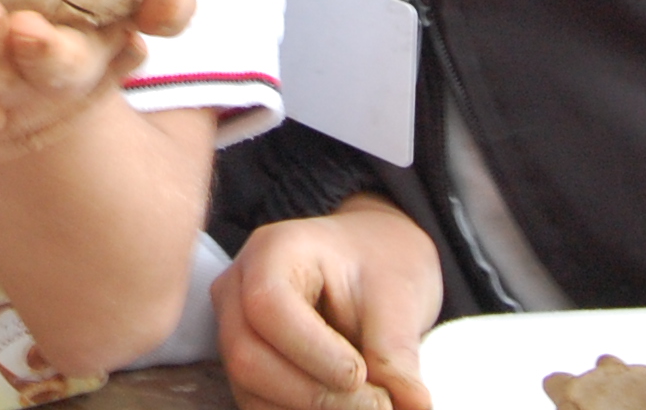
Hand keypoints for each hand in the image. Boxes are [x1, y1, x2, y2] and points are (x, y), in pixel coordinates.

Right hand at [216, 199, 442, 409]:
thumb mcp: (398, 298)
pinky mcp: (244, 365)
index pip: (268, 307)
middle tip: (377, 404)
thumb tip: (413, 407)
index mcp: (273, 251)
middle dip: (314, 394)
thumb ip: (396, 354)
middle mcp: (238, 289)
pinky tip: (343, 406)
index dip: (312, 352)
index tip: (360, 376)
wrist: (373, 262)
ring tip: (368, 404)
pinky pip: (259, 405)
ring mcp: (233, 329)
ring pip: (249, 390)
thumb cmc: (380, 266)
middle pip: (247, 357)